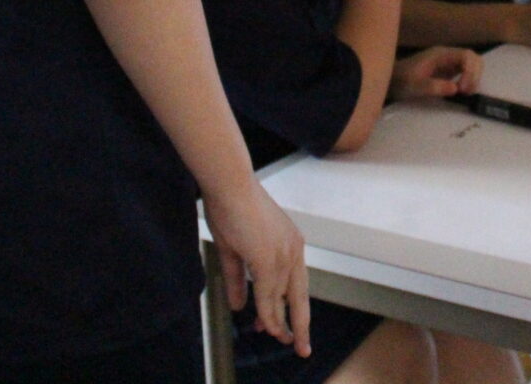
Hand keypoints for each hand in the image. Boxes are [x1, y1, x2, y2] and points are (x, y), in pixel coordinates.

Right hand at [201, 180, 310, 355]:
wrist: (229, 185)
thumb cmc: (231, 208)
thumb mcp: (234, 251)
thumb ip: (238, 281)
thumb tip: (239, 306)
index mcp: (290, 244)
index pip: (296, 284)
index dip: (291, 307)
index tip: (285, 326)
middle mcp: (293, 250)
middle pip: (300, 296)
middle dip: (300, 324)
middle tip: (301, 346)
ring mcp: (284, 254)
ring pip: (282, 298)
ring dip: (279, 322)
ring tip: (281, 341)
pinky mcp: (270, 259)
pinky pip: (268, 294)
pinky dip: (266, 312)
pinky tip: (265, 326)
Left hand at [390, 46, 481, 100]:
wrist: (391, 80)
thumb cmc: (402, 81)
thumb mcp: (415, 85)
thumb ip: (434, 86)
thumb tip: (455, 88)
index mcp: (441, 54)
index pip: (466, 55)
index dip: (470, 72)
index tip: (462, 89)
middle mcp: (448, 55)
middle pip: (473, 58)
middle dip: (474, 75)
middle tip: (465, 92)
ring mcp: (449, 62)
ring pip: (472, 64)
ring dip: (474, 78)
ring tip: (464, 93)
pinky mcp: (448, 71)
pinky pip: (466, 72)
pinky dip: (469, 81)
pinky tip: (461, 92)